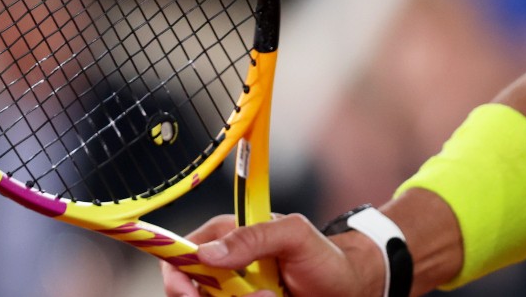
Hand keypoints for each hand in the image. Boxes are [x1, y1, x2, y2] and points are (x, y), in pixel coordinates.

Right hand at [160, 212, 385, 296]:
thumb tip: (207, 253)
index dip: (176, 278)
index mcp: (226, 238)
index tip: (191, 294)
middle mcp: (223, 270)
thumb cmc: (324, 257)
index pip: (178, 257)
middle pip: (189, 294)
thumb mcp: (295, 235)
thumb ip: (254, 236)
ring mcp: (233, 295)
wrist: (348, 289)